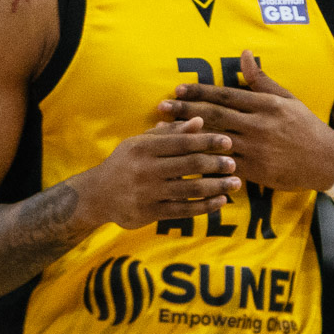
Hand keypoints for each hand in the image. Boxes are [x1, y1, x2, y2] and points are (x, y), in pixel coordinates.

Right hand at [75, 117, 238, 229]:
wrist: (97, 194)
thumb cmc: (125, 163)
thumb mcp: (141, 143)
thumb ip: (170, 132)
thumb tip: (199, 120)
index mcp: (144, 147)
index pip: (183, 141)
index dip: (208, 141)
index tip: (228, 142)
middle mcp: (146, 168)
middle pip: (190, 164)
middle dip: (216, 164)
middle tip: (234, 164)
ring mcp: (148, 192)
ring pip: (191, 188)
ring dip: (217, 186)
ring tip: (235, 183)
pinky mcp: (150, 213)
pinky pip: (184, 210)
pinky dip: (205, 206)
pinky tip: (220, 201)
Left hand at [156, 50, 333, 191]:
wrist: (326, 160)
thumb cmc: (304, 126)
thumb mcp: (286, 99)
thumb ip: (261, 80)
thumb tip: (244, 55)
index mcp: (264, 104)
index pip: (225, 95)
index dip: (199, 91)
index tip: (178, 88)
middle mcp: (258, 124)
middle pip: (214, 115)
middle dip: (185, 110)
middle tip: (161, 107)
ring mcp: (256, 148)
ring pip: (215, 139)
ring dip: (188, 135)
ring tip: (164, 131)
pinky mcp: (255, 170)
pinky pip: (224, 165)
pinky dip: (204, 161)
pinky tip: (185, 159)